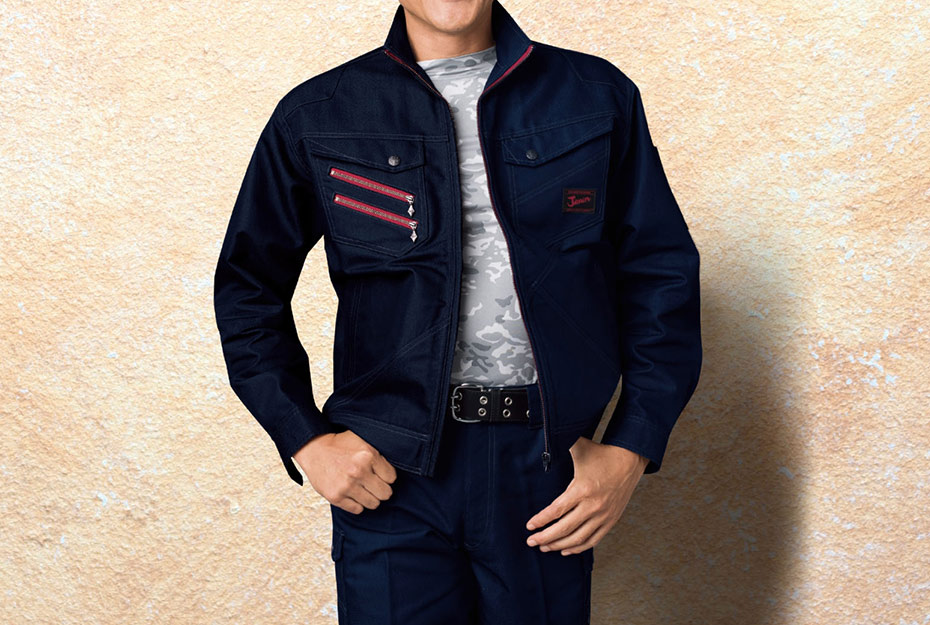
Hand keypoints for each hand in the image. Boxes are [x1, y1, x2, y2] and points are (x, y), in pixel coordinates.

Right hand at [293, 430, 397, 513]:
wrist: (314, 450)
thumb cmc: (340, 445)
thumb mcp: (363, 440)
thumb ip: (379, 454)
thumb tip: (398, 466)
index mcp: (368, 455)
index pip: (392, 478)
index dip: (386, 476)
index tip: (379, 474)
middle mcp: (358, 471)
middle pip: (385, 493)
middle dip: (381, 489)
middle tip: (373, 484)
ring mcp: (346, 486)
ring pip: (373, 504)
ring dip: (370, 498)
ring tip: (363, 489)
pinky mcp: (336, 497)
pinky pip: (357, 509)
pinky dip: (357, 504)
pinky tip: (352, 493)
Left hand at [525, 436, 647, 554]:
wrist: (630, 461)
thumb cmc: (602, 454)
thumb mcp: (580, 447)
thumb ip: (559, 442)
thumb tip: (544, 434)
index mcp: (582, 489)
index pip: (556, 511)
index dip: (541, 520)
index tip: (529, 526)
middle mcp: (593, 506)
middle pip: (564, 529)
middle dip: (545, 538)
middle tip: (531, 541)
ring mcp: (603, 516)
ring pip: (578, 538)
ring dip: (559, 545)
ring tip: (544, 547)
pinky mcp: (611, 521)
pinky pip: (592, 540)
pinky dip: (578, 548)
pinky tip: (565, 550)